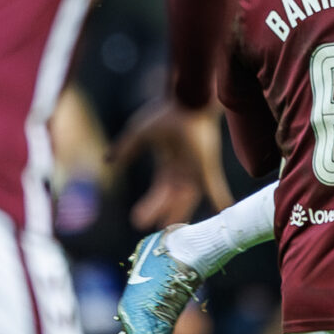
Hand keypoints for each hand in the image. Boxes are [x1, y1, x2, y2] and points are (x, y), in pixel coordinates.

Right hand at [109, 98, 231, 229]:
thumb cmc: (164, 113)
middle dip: (166, 214)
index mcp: (168, 165)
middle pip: (174, 198)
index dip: (150, 206)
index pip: (159, 191)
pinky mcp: (207, 165)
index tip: (138, 221)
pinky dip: (220, 198)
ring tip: (177, 231)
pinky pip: (214, 186)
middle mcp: (183, 171)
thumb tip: (107, 161)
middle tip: (161, 232)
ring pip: (189, 197)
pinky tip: (225, 210)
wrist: (185, 101)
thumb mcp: (138, 134)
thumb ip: (124, 149)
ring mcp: (196, 169)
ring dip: (182, 213)